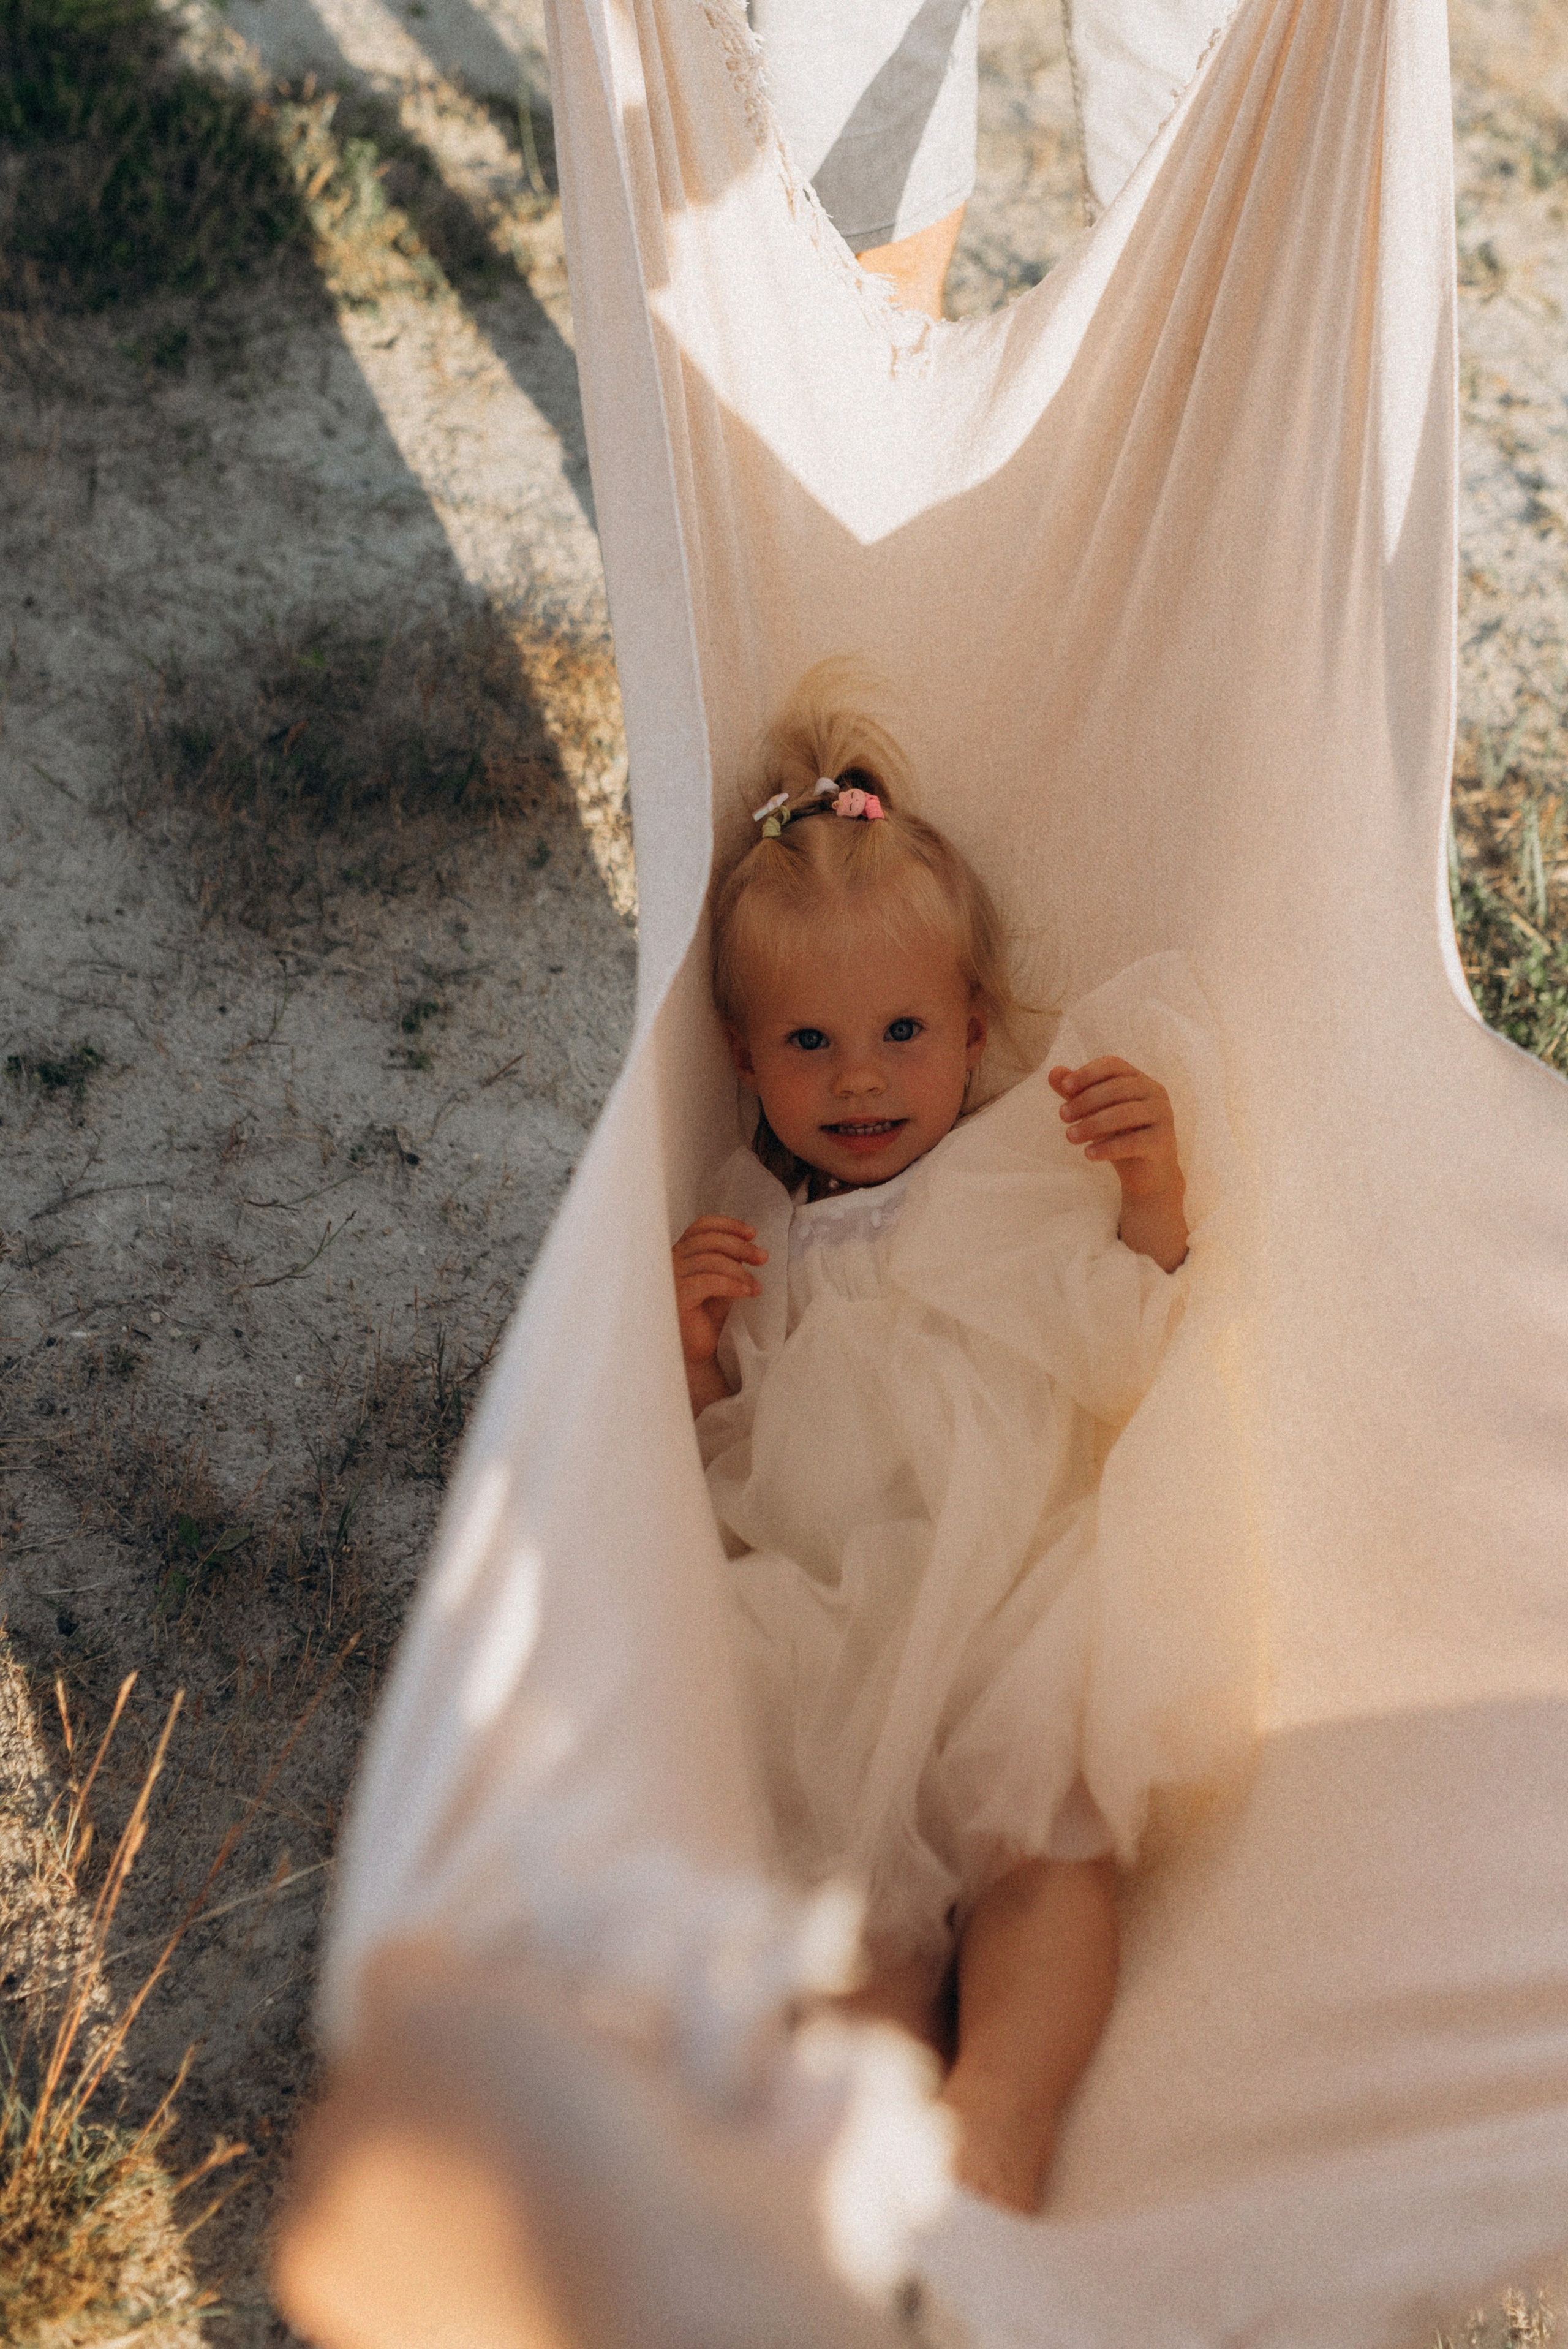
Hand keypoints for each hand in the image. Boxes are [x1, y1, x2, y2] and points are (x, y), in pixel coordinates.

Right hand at [672, 1217, 766, 1391]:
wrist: (697, 1351)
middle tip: (763, 1258)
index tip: (752, 1234)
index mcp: (681, 1253)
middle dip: (740, 1246)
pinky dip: (732, 1284)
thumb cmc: (707, 1316)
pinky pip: (708, 1282)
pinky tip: (747, 1292)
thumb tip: (748, 1245)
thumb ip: (726, 1260)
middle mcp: (671, 1262)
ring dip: (740, 1271)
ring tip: (756, 1286)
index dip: (728, 1225)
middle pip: (708, 1240)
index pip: (701, 1226)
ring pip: (710, 1260)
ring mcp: (670, 1278)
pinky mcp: (676, 1297)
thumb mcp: (721, 1279)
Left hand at [1048, 1057, 1187, 1269]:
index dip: (1087, 1073)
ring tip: (1069, 1137)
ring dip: (1092, 1124)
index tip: (1064, 1088)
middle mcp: (1154, 1092)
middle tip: (1062, 1116)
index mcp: (1138, 1080)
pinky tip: (1088, 1155)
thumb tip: (1052, 1072)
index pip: (1113, 1065)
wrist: (1148, 1174)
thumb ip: (1077, 1093)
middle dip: (1085, 1101)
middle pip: (1116, 1089)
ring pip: (1124, 1114)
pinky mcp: (1163, 1141)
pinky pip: (1132, 1142)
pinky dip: (1107, 1148)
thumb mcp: (1096, 1113)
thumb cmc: (1120, 1136)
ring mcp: (1162, 1116)